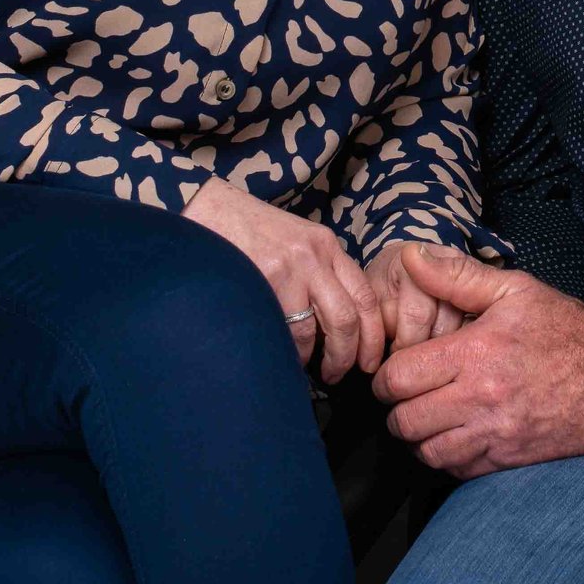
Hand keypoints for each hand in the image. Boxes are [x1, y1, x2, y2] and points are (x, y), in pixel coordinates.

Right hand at [183, 178, 386, 381]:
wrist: (210, 207)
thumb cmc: (251, 230)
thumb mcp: (296, 242)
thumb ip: (318, 273)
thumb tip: (334, 327)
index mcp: (327, 246)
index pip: (365, 296)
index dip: (373, 336)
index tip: (369, 361)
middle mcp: (315, 255)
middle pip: (348, 318)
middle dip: (347, 356)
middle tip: (338, 375)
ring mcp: (290, 267)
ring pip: (315, 330)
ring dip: (314, 359)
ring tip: (307, 369)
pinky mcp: (265, 279)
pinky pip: (283, 329)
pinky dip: (287, 351)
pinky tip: (282, 355)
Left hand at [371, 245, 583, 477]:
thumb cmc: (567, 331)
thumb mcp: (516, 290)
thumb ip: (458, 277)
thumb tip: (411, 259)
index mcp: (475, 353)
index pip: (398, 378)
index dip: (386, 377)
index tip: (396, 372)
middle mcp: (479, 398)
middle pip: (405, 420)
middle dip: (397, 409)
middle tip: (408, 397)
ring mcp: (495, 433)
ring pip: (427, 451)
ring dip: (420, 437)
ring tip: (429, 418)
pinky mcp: (509, 458)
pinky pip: (458, 470)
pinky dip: (448, 458)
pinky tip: (455, 436)